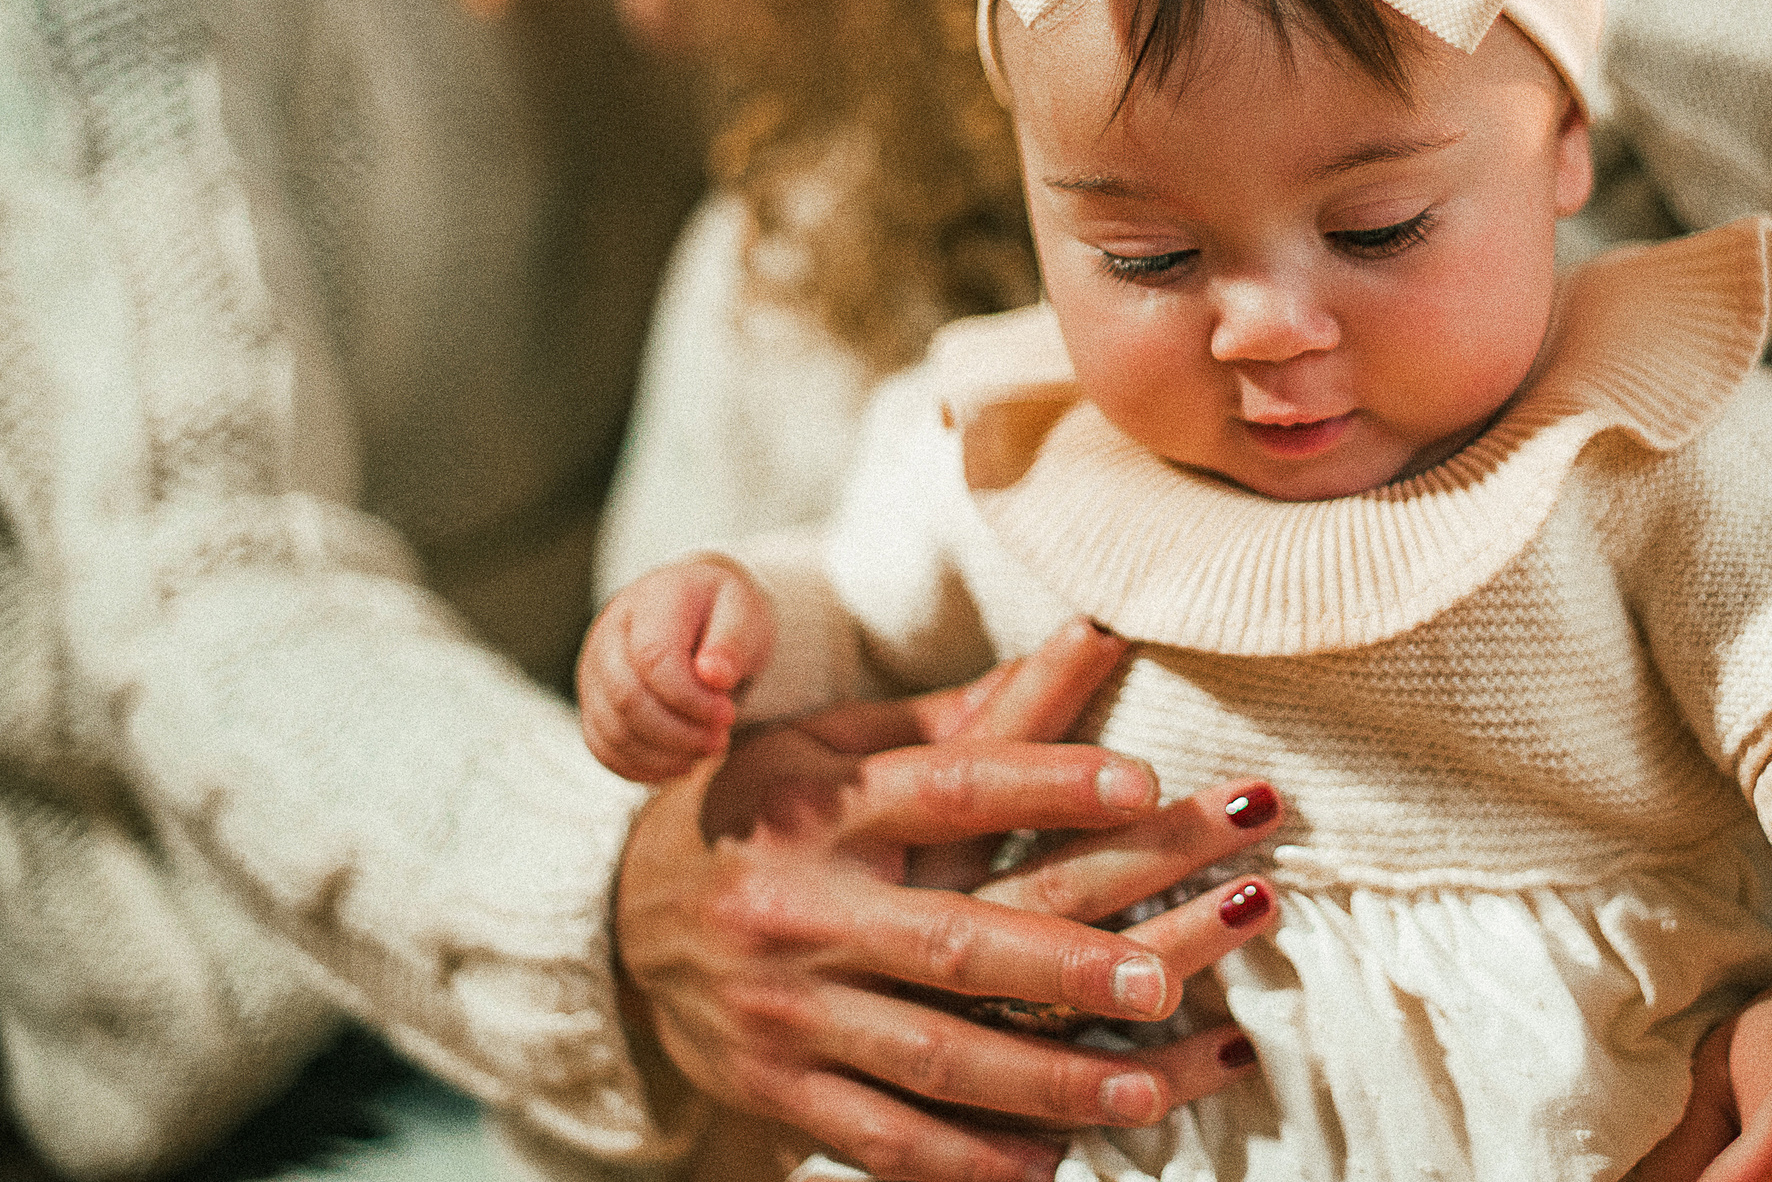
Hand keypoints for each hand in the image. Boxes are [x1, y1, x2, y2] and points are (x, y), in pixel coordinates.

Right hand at [579, 554, 774, 781]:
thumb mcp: (744, 612)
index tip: (727, 715)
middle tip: (718, 741)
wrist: (703, 612)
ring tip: (704, 750)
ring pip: (611, 727)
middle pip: (626, 697)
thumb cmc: (725, 613)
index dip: (689, 698)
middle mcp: (611, 632)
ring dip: (662, 753)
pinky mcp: (594, 700)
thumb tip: (713, 675)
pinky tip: (677, 764)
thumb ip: (732, 641)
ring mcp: (595, 667)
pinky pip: (602, 745)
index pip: (652, 658)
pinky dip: (639, 765)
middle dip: (677, 732)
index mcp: (652, 601)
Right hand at [615, 618, 1283, 1181]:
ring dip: (1044, 1083)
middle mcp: (804, 909)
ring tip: (1143, 1094)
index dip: (1048, 782)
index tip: (1144, 784)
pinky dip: (965, 1161)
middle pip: (953, 941)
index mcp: (823, 805)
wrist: (611, 920)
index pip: (950, 788)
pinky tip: (1047, 1165)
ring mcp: (787, 1012)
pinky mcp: (778, 1091)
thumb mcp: (833, 743)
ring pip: (933, 1058)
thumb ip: (962, 715)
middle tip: (1160, 981)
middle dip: (1063, 966)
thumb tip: (1091, 640)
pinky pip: (881, 1140)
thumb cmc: (760, 811)